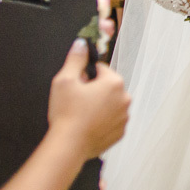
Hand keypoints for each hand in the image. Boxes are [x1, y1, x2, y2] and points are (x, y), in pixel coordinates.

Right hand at [47, 40, 130, 160]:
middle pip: (108, 87)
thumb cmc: (66, 113)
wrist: (68, 145)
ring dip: (99, 106)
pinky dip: (102, 122)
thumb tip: (81, 44)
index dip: (85, 77)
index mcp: (115, 82)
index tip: (77, 87)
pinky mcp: (120, 132)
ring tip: (81, 115)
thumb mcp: (64, 80)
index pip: (101, 70)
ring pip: (110, 104)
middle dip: (94, 91)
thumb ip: (75, 59)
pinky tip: (88, 126)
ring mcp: (124, 117)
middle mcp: (125, 98)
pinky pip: (111, 121)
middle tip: (77, 102)